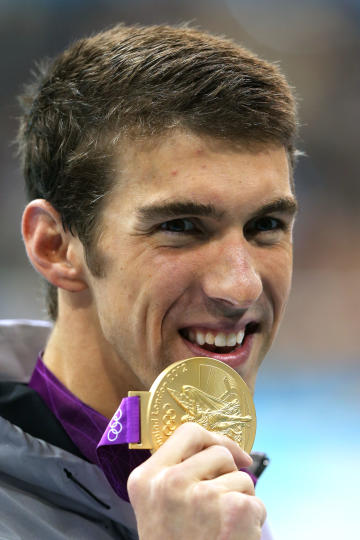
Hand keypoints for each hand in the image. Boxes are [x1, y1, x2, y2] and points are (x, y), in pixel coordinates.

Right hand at [127, 422, 265, 539]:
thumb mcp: (157, 508)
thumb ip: (172, 474)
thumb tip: (216, 446)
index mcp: (146, 479)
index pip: (188, 432)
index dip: (214, 438)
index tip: (230, 453)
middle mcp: (170, 482)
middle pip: (219, 452)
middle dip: (229, 474)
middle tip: (218, 507)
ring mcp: (202, 495)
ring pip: (241, 477)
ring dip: (240, 500)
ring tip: (222, 529)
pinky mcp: (233, 510)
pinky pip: (256, 501)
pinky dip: (253, 519)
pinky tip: (235, 538)